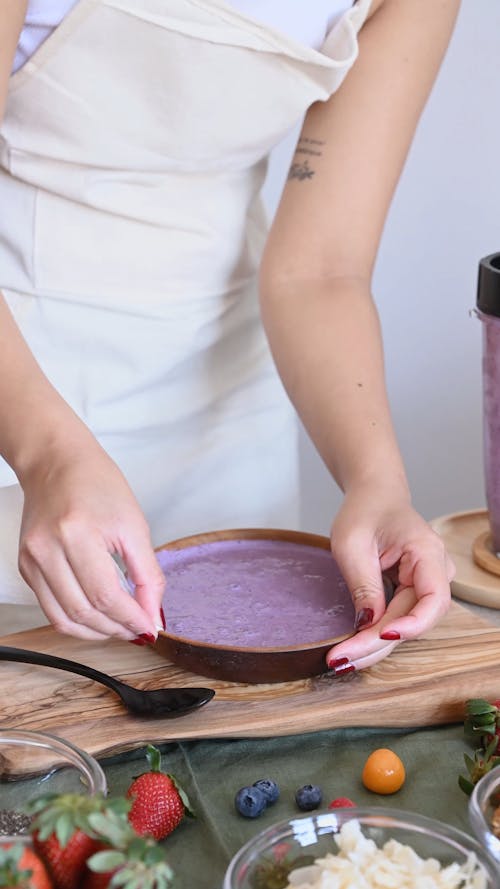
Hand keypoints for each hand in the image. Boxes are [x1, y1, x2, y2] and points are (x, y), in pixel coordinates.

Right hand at [17, 434, 164, 641]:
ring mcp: (32, 560)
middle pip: (84, 612)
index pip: (106, 595)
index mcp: (77, 533)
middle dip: (117, 629)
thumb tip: (152, 616)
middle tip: (139, 630)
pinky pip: (51, 608)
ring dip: (97, 632)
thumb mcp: (134, 524)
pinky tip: (99, 615)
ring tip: (121, 627)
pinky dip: (77, 620)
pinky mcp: (26, 567)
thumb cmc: (96, 484)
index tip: (149, 628)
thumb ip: (148, 574)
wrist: (56, 463)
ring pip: (64, 619)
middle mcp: (47, 549)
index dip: (131, 619)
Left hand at [326, 484, 454, 672]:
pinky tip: (352, 648)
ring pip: (406, 626)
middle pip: (414, 620)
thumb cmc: (365, 511)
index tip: (381, 635)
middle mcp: (436, 572)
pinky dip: (375, 635)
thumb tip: (368, 624)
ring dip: (375, 646)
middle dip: (378, 643)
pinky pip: (398, 620)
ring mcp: (427, 584)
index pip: (433, 599)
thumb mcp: (352, 543)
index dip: (412, 624)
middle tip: (340, 659)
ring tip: (341, 659)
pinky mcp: (413, 593)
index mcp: (427, 552)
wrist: (374, 497)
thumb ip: (363, 583)